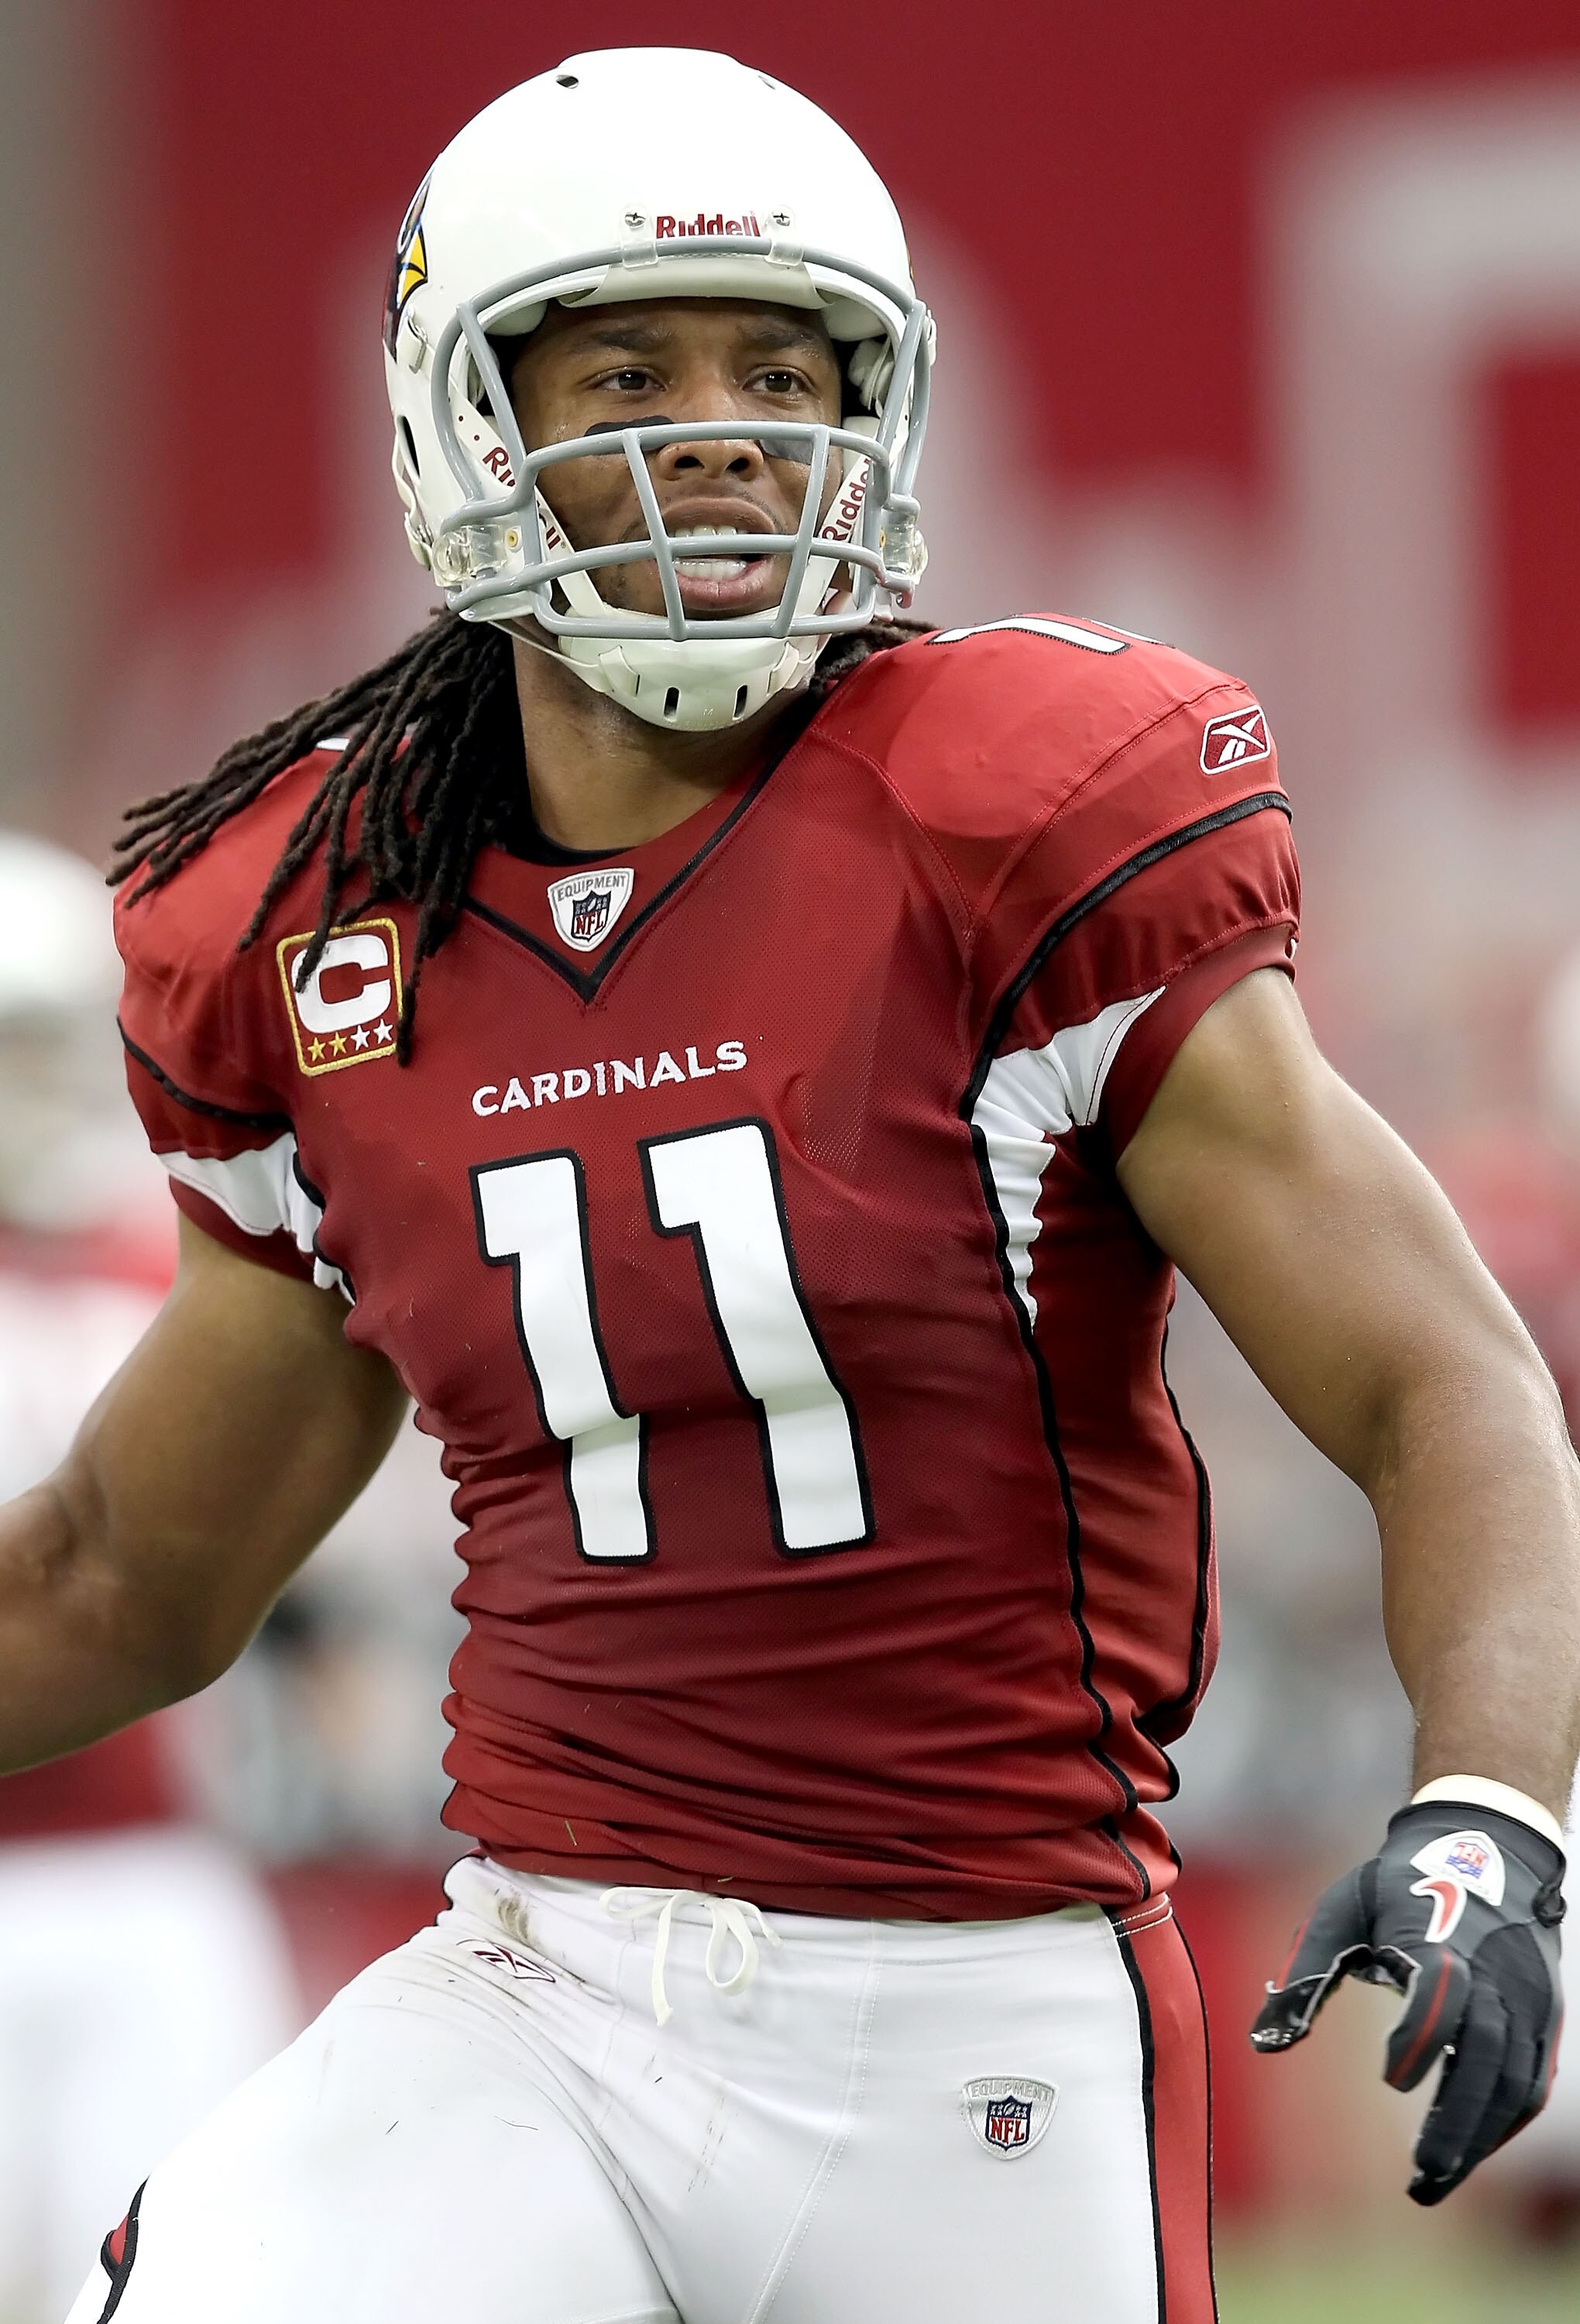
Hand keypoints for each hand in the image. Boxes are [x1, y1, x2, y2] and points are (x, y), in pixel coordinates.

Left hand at [1250, 1801, 1564, 2203]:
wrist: (1484, 1846)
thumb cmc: (1399, 1883)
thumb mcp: (1340, 1909)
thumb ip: (1305, 1972)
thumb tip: (1264, 2045)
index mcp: (1443, 1941)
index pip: (1441, 1997)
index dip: (1420, 2040)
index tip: (1391, 2081)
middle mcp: (1496, 1974)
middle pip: (1487, 2056)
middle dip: (1456, 2121)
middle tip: (1421, 2176)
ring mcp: (1528, 1997)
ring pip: (1515, 2081)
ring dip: (1480, 2137)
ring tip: (1436, 2180)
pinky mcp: (1545, 2014)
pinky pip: (1533, 2080)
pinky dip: (1505, 2121)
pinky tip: (1472, 2151)